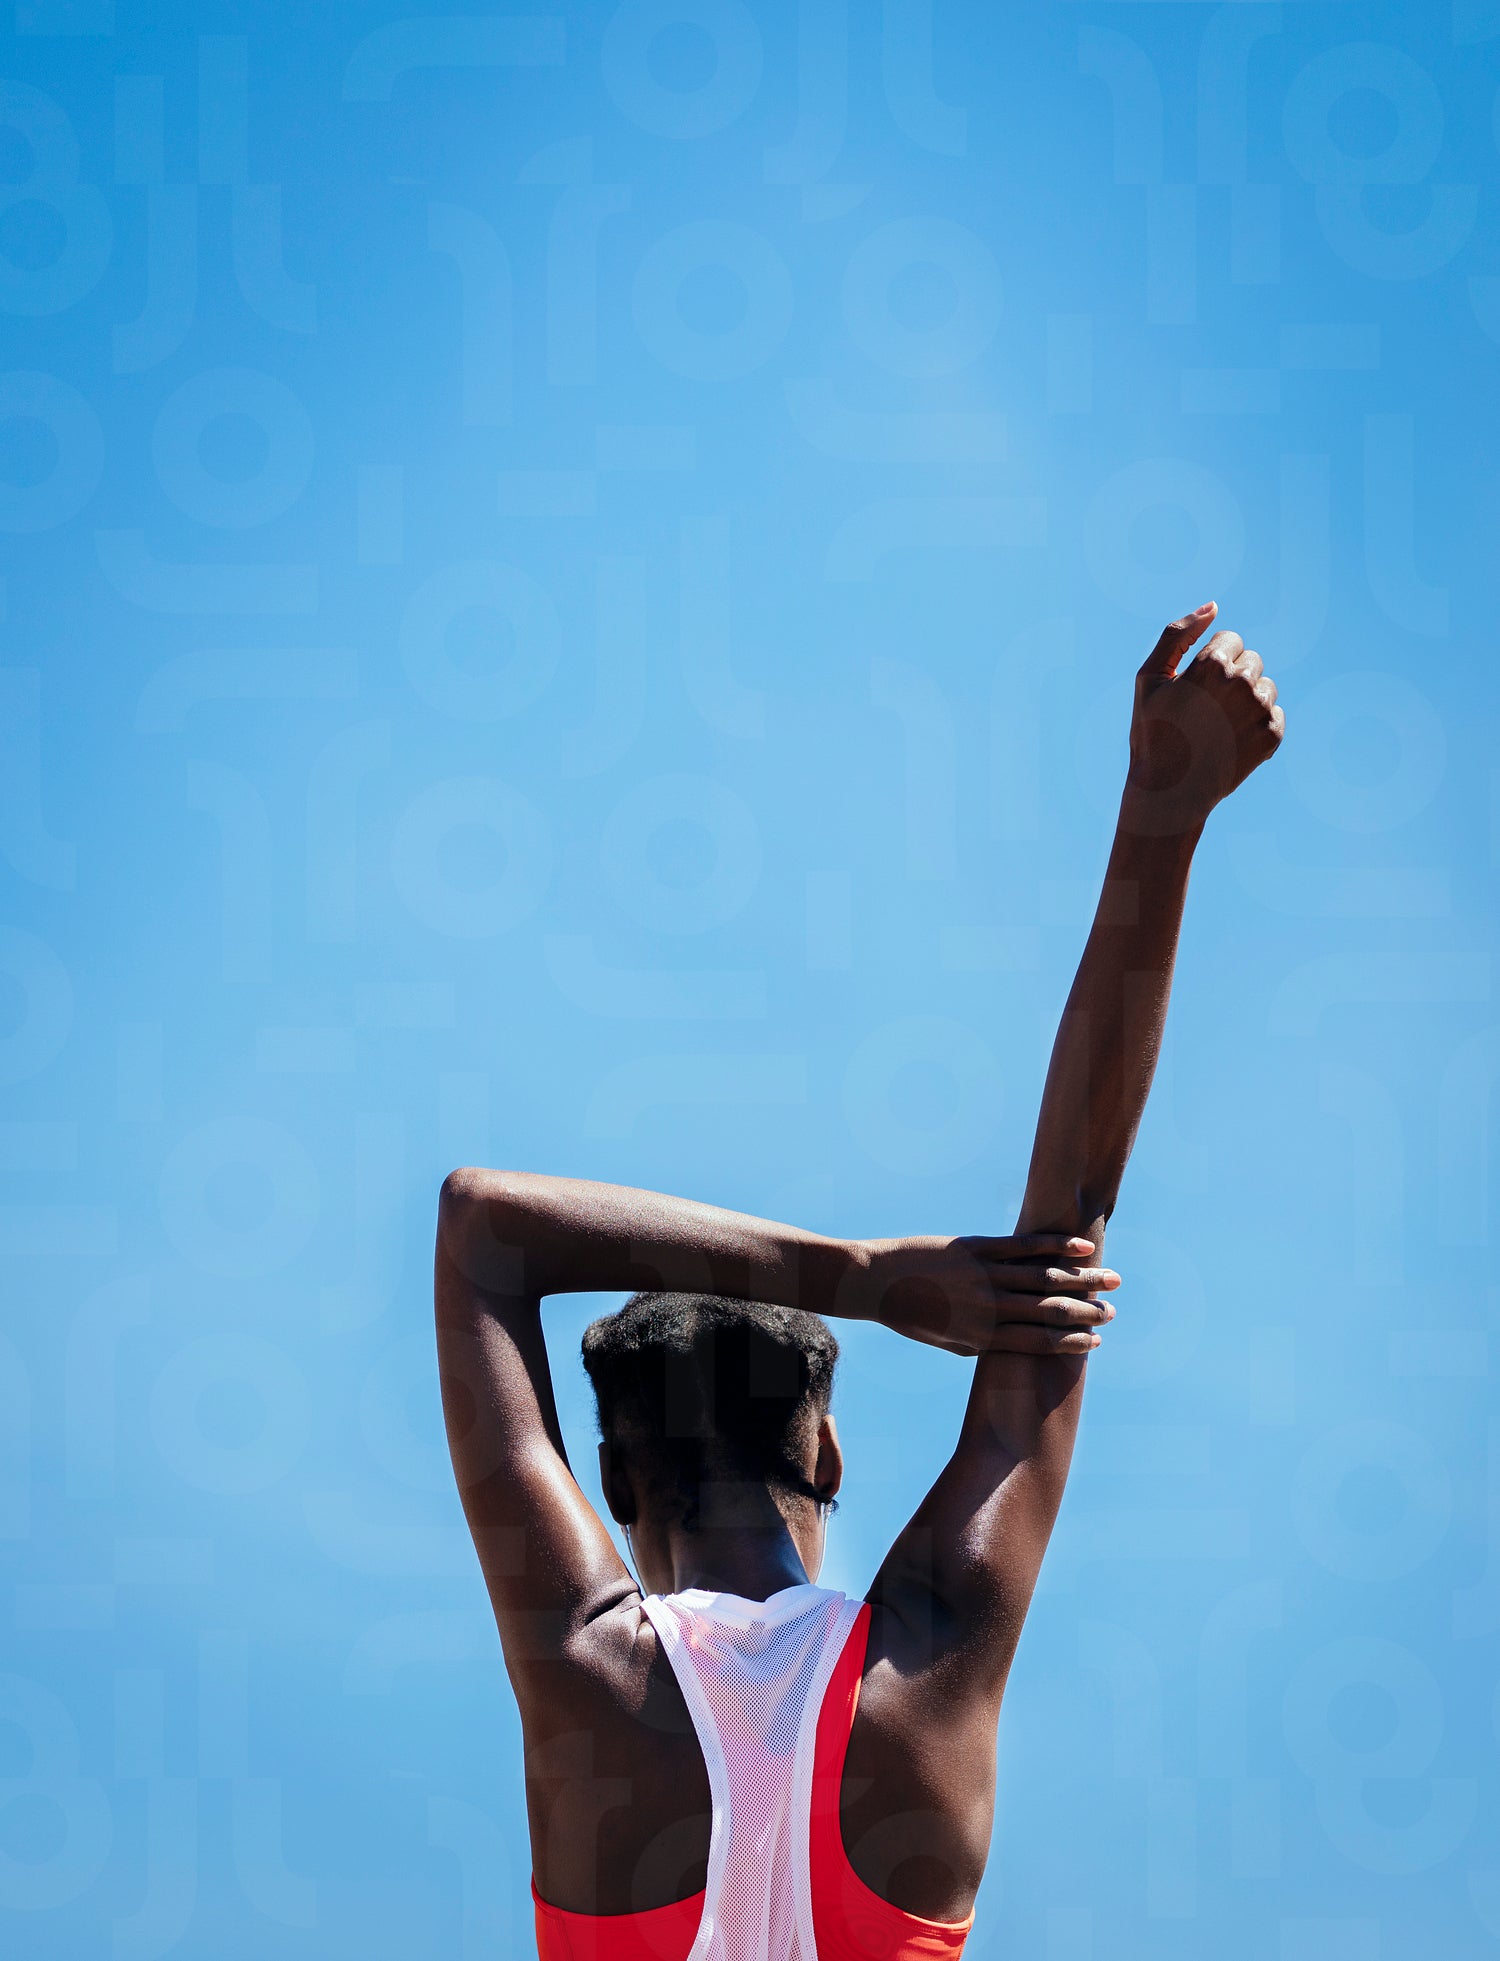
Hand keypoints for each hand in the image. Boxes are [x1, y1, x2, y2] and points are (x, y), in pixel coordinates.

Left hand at [845, 1232, 1119, 1356]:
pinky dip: (1057, 1245)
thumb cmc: (911, 1315)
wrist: (873, 1283)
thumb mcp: (947, 1340)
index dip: (1071, 1343)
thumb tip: (1013, 1342)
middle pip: (1050, 1313)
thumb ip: (981, 1342)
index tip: (1096, 1342)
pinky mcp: (976, 1248)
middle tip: (1113, 1311)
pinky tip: (1082, 1246)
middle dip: (1086, 1313)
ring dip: (1083, 1280)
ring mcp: (984, 1277)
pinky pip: (1025, 1247)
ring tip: (1111, 1279)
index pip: (1038, 1344)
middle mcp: (988, 1310)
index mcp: (981, 1338)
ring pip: (1045, 1279)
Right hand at [1122, 602, 1284, 835]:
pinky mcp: (1272, 735)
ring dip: (1246, 701)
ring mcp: (1260, 710)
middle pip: (1251, 661)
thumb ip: (1177, 635)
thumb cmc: (1153, 733)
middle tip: (1205, 711)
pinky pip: (1274, 714)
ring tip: (1219, 727)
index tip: (1194, 688)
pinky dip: (1256, 725)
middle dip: (1231, 679)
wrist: (1170, 792)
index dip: (1210, 663)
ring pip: (1265, 686)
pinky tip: (1232, 742)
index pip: (1231, 640)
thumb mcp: (1149, 679)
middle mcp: (1241, 683)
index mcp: (1212, 664)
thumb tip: (1213, 606)